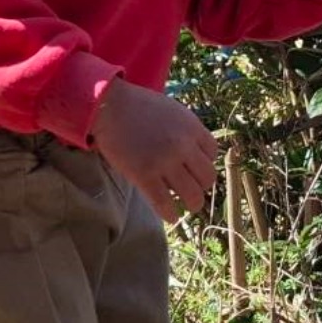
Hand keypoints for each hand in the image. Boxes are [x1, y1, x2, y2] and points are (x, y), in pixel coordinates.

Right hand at [90, 82, 217, 223]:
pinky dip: (170, 214)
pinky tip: (169, 216)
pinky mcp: (144, 175)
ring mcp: (164, 161)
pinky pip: (165, 203)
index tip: (194, 168)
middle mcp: (183, 145)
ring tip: (185, 206)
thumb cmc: (138, 107)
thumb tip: (194, 155)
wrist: (109, 106)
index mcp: (191, 127)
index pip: (212, 153)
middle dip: (201, 185)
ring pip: (193, 195)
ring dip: (192, 204)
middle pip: (207, 177)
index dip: (204, 162)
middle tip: (191, 188)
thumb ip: (186, 130)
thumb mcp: (171, 111)